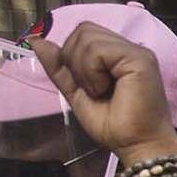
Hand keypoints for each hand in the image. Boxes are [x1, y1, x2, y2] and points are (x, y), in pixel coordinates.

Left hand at [29, 23, 176, 164]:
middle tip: (91, 89)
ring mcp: (136, 51)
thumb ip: (59, 67)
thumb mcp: (76, 93)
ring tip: (99, 91)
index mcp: (116, 54)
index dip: (72, 55)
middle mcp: (128, 48)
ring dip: (84, 69)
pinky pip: (98, 50)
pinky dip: (92, 72)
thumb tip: (36, 41)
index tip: (84, 86)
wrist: (136, 146)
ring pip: (87, 37)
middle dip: (74, 60)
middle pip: (83, 29)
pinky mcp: (140, 59)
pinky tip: (105, 89)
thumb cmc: (115, 126)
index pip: (84, 33)